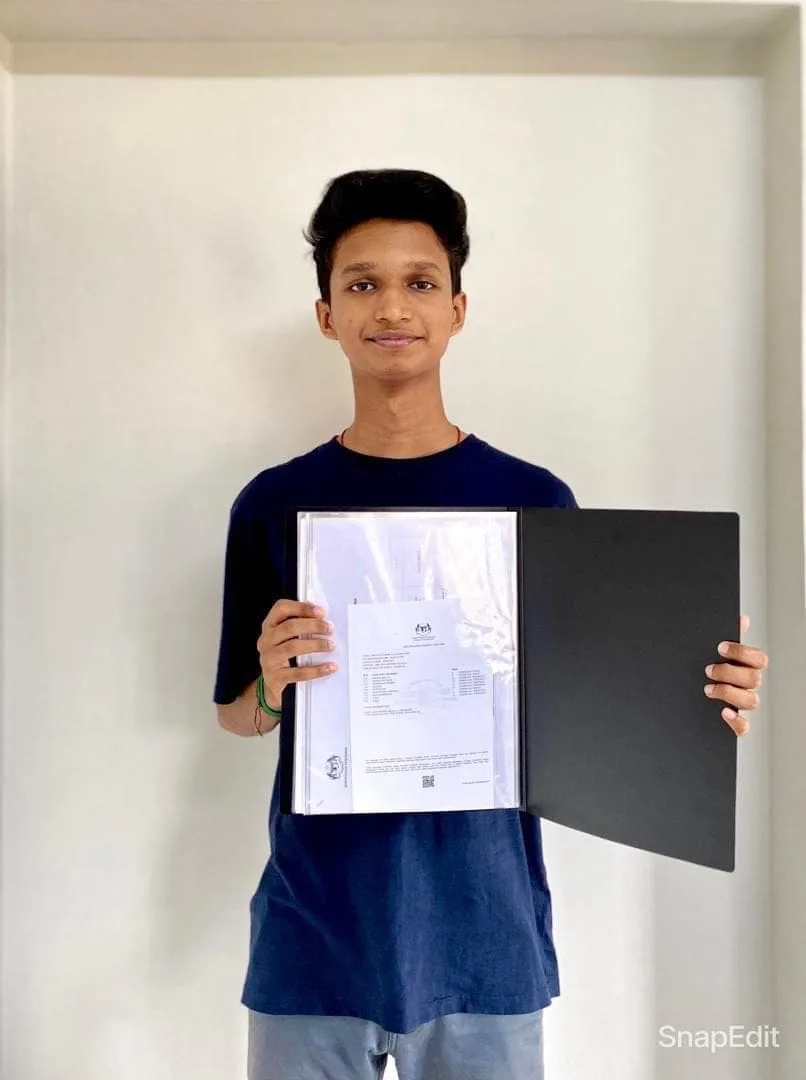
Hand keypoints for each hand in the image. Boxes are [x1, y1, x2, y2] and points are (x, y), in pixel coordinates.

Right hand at [258, 600, 336, 710]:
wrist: (272, 683)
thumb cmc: (284, 655)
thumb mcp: (287, 638)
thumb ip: (300, 626)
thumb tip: (323, 618)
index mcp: (269, 626)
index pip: (281, 609)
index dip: (302, 607)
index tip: (321, 611)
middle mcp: (266, 640)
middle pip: (289, 627)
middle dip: (313, 625)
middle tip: (330, 628)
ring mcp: (268, 659)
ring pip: (293, 647)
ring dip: (315, 644)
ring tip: (331, 645)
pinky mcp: (275, 677)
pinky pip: (298, 673)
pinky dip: (317, 670)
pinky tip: (330, 667)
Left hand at [705, 614, 767, 736]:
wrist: (680, 691)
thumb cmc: (701, 666)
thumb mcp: (709, 650)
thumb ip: (725, 635)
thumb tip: (741, 619)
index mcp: (746, 666)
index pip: (758, 659)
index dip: (741, 652)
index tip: (719, 647)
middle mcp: (748, 685)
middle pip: (754, 679)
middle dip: (730, 673)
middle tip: (708, 670)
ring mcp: (742, 704)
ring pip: (751, 700)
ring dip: (729, 693)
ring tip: (708, 689)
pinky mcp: (735, 722)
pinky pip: (744, 727)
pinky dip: (737, 721)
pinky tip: (724, 713)